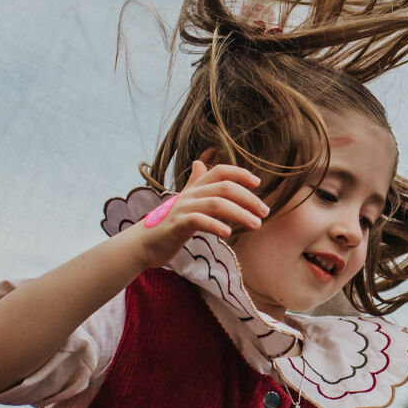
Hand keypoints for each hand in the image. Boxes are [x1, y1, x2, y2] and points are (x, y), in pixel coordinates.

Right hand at [125, 162, 269, 268]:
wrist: (142, 244)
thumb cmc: (167, 224)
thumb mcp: (183, 201)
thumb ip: (195, 184)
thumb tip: (200, 163)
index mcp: (194, 189)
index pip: (219, 171)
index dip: (240, 173)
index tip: (258, 183)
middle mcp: (190, 195)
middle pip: (224, 188)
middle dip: (248, 198)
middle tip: (265, 213)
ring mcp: (182, 209)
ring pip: (216, 204)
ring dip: (240, 214)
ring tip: (256, 225)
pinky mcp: (176, 226)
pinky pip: (198, 221)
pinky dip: (216, 225)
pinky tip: (228, 234)